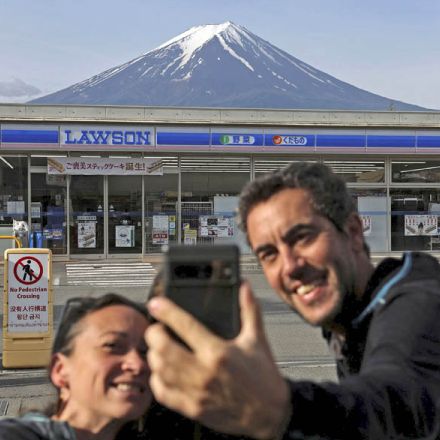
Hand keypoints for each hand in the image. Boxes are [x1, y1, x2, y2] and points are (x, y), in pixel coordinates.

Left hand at [145, 281, 290, 438]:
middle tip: (156, 327)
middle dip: (153, 334)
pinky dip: (156, 380)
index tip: (156, 304)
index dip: (166, 312)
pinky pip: (163, 394)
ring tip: (156, 346)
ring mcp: (196, 392)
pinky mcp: (192, 409)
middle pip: (163, 349)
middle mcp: (204, 372)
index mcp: (219, 352)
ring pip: (160, 370)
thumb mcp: (257, 339)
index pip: (185, 326)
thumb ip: (249, 309)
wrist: (270, 415)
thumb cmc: (264, 379)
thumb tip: (245, 287)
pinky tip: (161, 372)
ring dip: (153, 355)